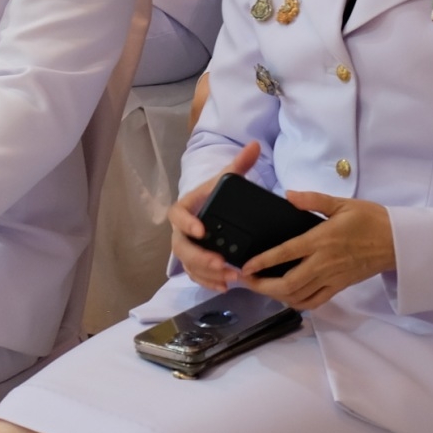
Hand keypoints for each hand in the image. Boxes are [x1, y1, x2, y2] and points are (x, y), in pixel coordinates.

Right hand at [167, 141, 262, 291]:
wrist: (212, 209)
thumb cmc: (216, 195)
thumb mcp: (227, 179)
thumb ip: (239, 164)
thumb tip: (254, 145)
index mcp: (185, 208)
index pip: (178, 215)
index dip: (186, 223)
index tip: (202, 230)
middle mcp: (181, 231)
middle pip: (181, 247)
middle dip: (200, 257)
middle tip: (220, 263)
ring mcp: (187, 248)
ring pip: (189, 265)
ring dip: (208, 273)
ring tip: (231, 277)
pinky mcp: (194, 263)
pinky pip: (196, 275)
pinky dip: (208, 282)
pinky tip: (225, 286)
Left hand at [239, 192, 395, 310]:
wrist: (398, 242)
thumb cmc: (371, 219)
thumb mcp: (342, 203)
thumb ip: (313, 199)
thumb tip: (289, 195)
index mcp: (321, 240)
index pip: (286, 253)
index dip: (262, 261)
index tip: (245, 266)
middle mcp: (324, 263)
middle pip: (289, 283)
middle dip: (263, 286)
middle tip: (246, 280)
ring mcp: (332, 278)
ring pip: (300, 296)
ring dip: (277, 296)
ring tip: (260, 288)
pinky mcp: (340, 286)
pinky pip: (316, 301)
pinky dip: (298, 303)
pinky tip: (286, 297)